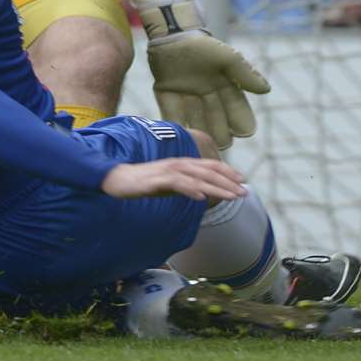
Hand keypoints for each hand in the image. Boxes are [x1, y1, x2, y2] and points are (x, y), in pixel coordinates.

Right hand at [100, 157, 246, 201]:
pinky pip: (177, 184)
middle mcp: (177, 164)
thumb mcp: (169, 184)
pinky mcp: (156, 179)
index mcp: (182, 164)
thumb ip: (186, 186)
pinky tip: (201, 197)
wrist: (117, 178)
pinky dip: (190, 189)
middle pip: (208, 171)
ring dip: (216, 187)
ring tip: (231, 195)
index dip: (227, 171)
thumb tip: (203, 193)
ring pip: (197, 178)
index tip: (243, 181)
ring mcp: (167, 171)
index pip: (209, 165)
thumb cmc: (143, 182)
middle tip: (244, 192)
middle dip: (228, 182)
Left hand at [146, 31, 270, 149]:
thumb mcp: (227, 58)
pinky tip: (181, 136)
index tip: (246, 132)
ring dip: (200, 131)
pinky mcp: (166, 93)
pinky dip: (175, 124)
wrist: (172, 32)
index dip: (241, 119)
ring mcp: (186, 95)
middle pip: (215, 118)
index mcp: (223, 85)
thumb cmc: (203, 45)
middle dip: (220, 131)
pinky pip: (171, 112)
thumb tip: (266, 90)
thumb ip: (244, 74)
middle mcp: (206, 94)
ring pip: (195, 118)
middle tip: (224, 143)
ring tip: (205, 144)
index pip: (236, 107)